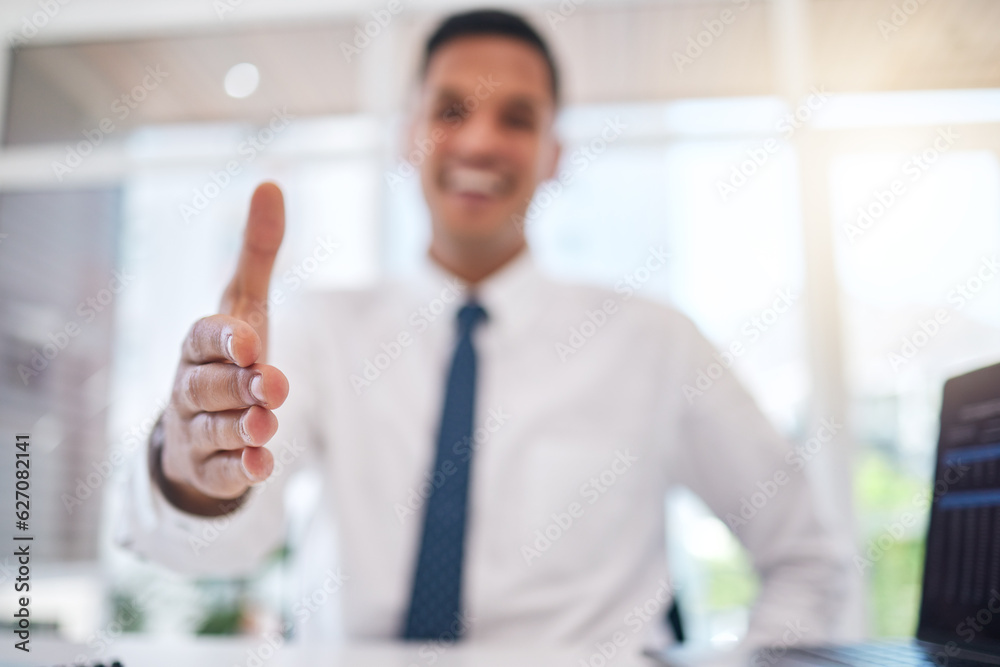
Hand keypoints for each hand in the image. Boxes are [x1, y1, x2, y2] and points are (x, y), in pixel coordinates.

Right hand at [157, 183, 289, 514]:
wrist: (202, 423)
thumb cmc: (229, 355)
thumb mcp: (244, 304)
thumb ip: (258, 252)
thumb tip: (271, 183)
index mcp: (199, 345)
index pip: (202, 338)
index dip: (223, 340)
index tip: (250, 340)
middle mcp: (191, 386)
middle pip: (206, 386)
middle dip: (236, 386)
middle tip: (270, 384)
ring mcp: (196, 429)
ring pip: (212, 430)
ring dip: (239, 429)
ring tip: (265, 426)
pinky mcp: (210, 468)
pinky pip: (221, 472)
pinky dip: (241, 470)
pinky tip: (264, 466)